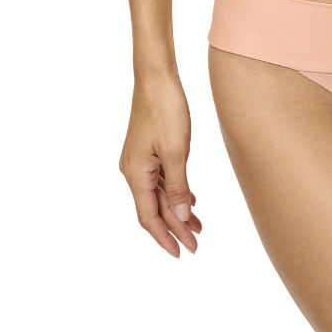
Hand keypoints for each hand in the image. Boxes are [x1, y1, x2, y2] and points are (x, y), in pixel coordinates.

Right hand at [118, 71, 202, 256]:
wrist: (156, 77)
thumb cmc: (165, 109)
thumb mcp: (176, 151)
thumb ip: (177, 186)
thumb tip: (179, 216)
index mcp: (136, 174)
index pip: (148, 217)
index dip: (165, 237)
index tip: (180, 254)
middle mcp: (133, 170)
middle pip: (154, 208)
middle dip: (175, 227)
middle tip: (196, 244)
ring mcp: (139, 160)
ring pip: (159, 194)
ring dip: (177, 210)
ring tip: (198, 226)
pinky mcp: (147, 150)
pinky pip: (160, 179)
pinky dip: (175, 192)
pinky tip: (190, 200)